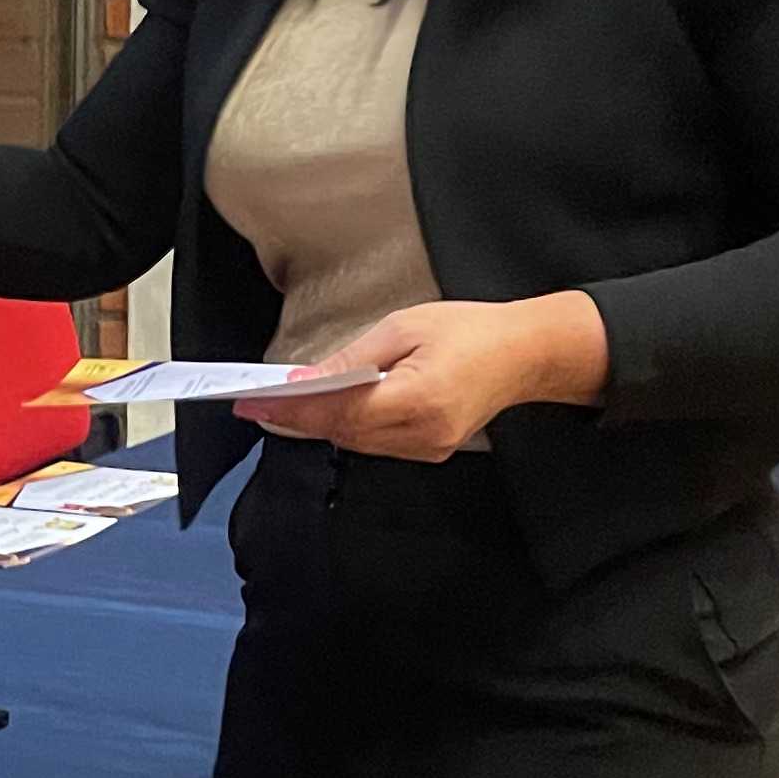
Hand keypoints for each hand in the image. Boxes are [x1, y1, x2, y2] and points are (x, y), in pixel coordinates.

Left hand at [237, 294, 610, 462]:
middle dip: (297, 417)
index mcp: (419, 398)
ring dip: (320, 423)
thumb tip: (305, 380)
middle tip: (256, 402)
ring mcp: (428, 447)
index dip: (292, 409)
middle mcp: (423, 432)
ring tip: (281, 405)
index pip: (339, 411)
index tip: (254, 402)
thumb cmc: (471, 331)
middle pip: (343, 432)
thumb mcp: (405, 327)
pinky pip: (375, 444)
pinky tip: (327, 412)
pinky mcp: (430, 450)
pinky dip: (347, 428)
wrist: (524, 355)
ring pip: (356, 442)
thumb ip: (352, 359)